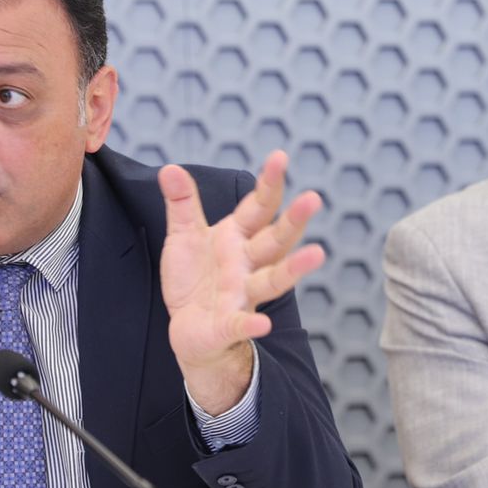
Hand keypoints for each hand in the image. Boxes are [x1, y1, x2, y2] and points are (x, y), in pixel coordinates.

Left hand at [159, 150, 324, 414]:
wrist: (189, 330)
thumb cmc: (195, 279)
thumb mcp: (185, 236)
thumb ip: (182, 203)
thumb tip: (170, 168)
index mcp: (237, 237)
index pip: (259, 206)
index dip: (269, 183)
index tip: (280, 157)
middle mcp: (247, 264)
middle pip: (275, 240)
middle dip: (294, 220)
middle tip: (313, 198)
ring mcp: (242, 294)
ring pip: (272, 279)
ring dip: (294, 269)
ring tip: (317, 254)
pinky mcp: (228, 324)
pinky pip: (241, 323)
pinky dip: (251, 324)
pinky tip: (262, 324)